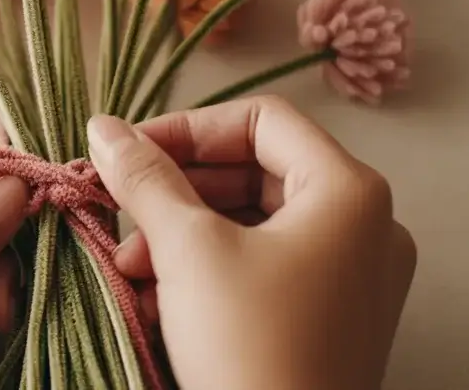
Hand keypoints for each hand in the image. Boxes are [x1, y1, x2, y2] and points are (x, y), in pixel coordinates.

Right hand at [87, 96, 416, 389]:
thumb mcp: (188, 250)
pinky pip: (263, 268)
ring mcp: (350, 277)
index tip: (128, 151)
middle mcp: (364, 228)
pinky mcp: (328, 318)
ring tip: (129, 265)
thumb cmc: (250, 349)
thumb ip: (146, 177)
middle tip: (119, 208)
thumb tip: (105, 128)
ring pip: (252, 224)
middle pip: (255, 171)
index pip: (261, 120)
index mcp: (349, 193)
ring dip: (182, 235)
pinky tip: (157, 297)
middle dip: (176, 191)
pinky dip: (208, 271)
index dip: (187, 127)